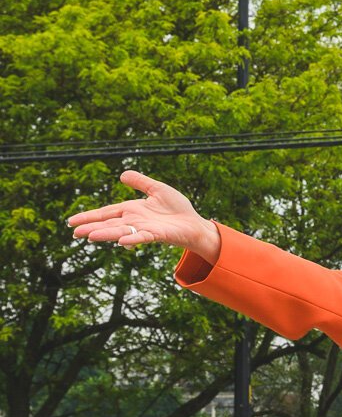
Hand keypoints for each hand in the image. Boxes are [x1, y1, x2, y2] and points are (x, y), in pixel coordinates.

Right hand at [67, 170, 219, 259]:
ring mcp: (144, 229)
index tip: (71, 221)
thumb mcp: (157, 189)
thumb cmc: (177, 208)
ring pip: (121, 232)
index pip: (106, 213)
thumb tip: (122, 174)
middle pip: (108, 224)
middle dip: (91, 227)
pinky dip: (132, 239)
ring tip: (89, 236)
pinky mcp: (157, 235)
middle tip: (74, 233)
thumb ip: (141, 182)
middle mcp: (134, 221)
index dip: (89, 216)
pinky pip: (143, 237)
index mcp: (131, 210)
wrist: (194, 222)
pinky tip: (122, 242)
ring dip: (106, 234)